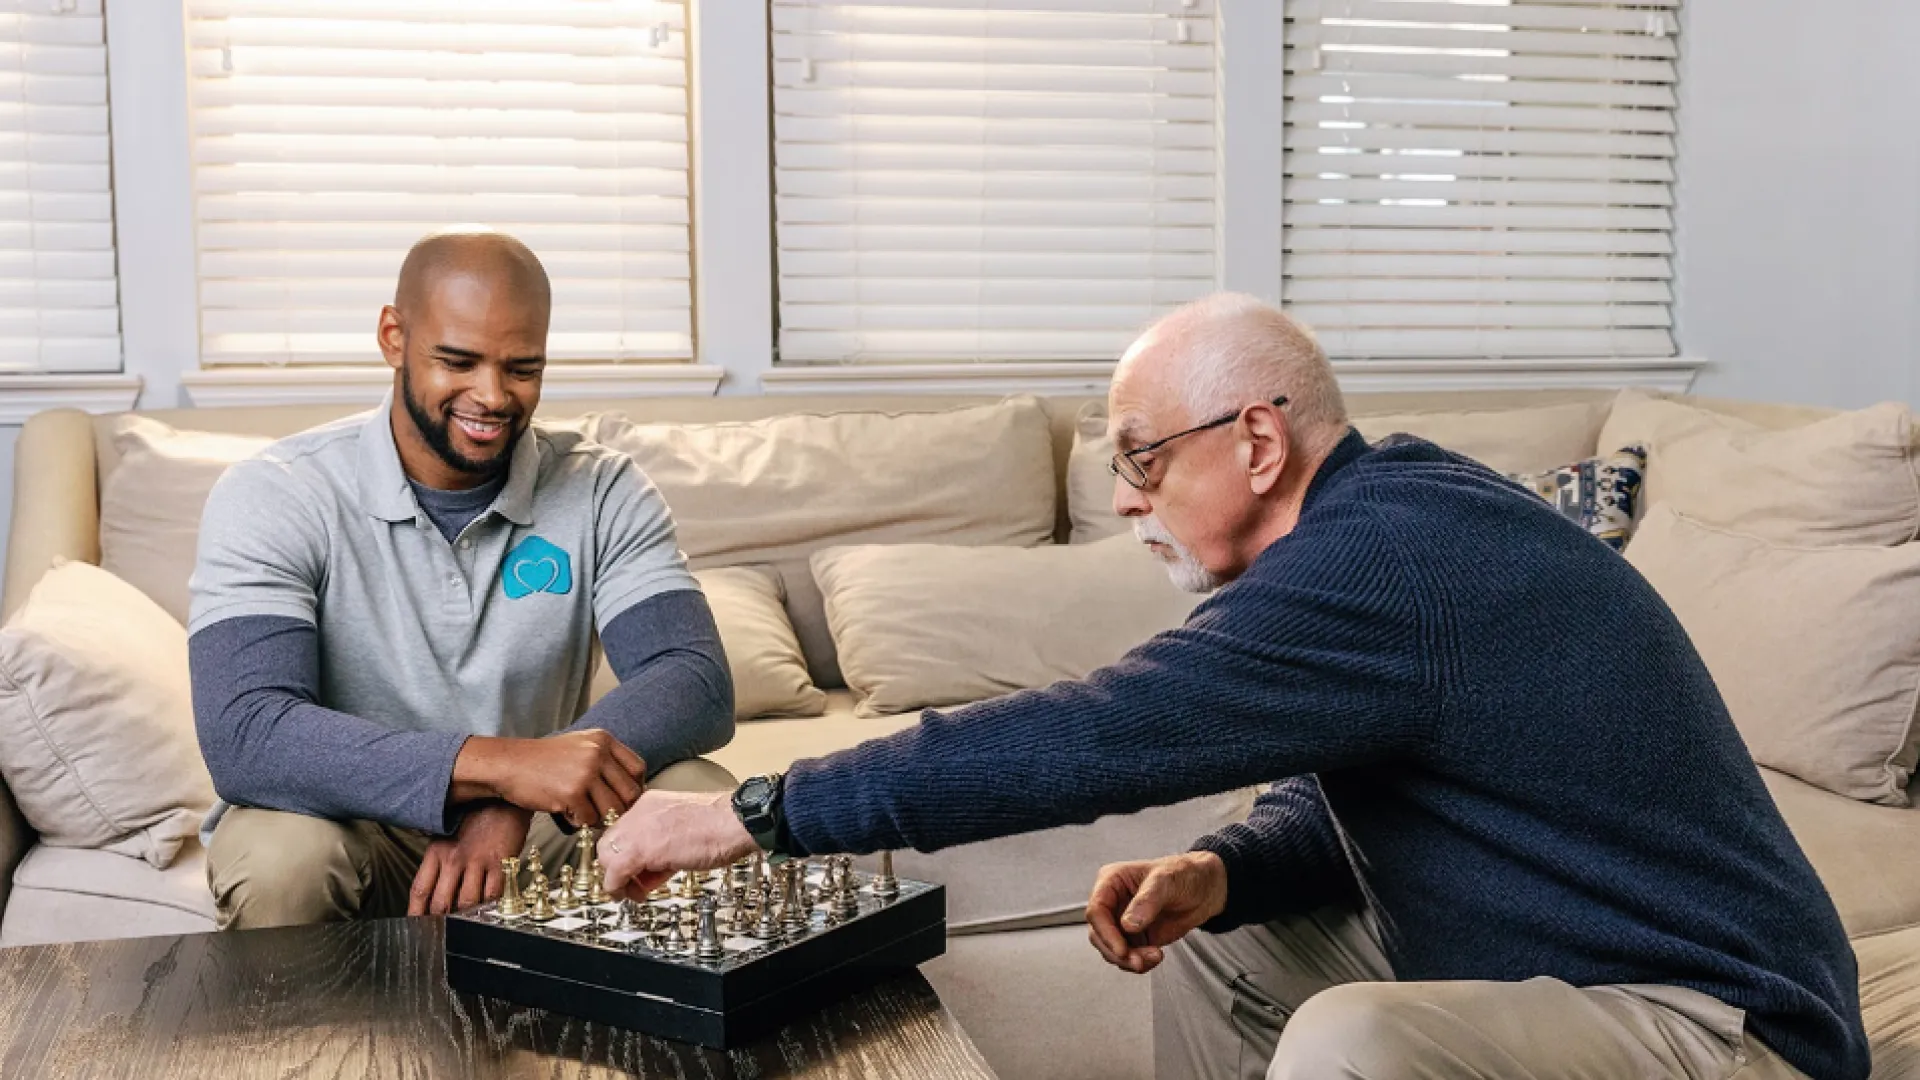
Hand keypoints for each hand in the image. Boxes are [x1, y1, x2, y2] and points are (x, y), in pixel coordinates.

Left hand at [409, 803, 532, 916]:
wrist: (504, 798)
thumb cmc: (475, 815)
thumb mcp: (447, 833)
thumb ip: (437, 860)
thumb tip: (432, 887)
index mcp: (436, 851)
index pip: (420, 889)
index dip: (415, 912)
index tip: (415, 925)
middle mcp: (454, 858)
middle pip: (441, 902)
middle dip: (440, 921)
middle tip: (441, 930)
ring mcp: (478, 862)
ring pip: (467, 902)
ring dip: (465, 917)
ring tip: (465, 923)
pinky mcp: (500, 863)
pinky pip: (493, 894)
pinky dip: (489, 906)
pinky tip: (488, 908)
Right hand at [452, 729, 645, 827]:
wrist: (507, 765)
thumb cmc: (543, 762)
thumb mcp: (580, 747)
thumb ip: (606, 761)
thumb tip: (634, 791)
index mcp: (603, 740)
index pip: (638, 769)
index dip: (632, 788)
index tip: (619, 798)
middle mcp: (598, 753)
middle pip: (630, 792)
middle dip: (619, 808)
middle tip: (602, 813)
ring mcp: (585, 772)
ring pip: (613, 809)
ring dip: (600, 818)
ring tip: (582, 813)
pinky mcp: (572, 793)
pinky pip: (590, 820)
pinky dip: (580, 822)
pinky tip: (566, 812)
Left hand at [596, 789, 758, 899]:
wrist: (735, 822)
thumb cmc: (721, 825)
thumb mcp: (683, 829)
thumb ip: (663, 845)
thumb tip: (653, 867)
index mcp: (650, 803)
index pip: (622, 831)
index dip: (627, 855)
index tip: (638, 869)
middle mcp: (640, 812)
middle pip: (608, 843)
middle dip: (618, 867)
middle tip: (634, 882)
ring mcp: (639, 828)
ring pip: (606, 857)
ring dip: (618, 879)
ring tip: (637, 891)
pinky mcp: (641, 848)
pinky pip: (614, 872)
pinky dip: (618, 888)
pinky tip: (632, 895)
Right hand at [1085, 852, 1228, 974]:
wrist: (1205, 889)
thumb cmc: (1184, 874)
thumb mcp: (1166, 881)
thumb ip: (1147, 901)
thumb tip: (1128, 924)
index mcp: (1112, 881)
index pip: (1096, 910)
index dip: (1106, 933)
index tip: (1122, 949)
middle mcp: (1113, 902)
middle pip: (1099, 934)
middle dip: (1117, 952)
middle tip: (1138, 961)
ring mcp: (1122, 922)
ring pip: (1111, 949)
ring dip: (1130, 960)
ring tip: (1154, 957)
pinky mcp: (1134, 938)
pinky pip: (1127, 956)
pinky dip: (1139, 962)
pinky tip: (1156, 957)